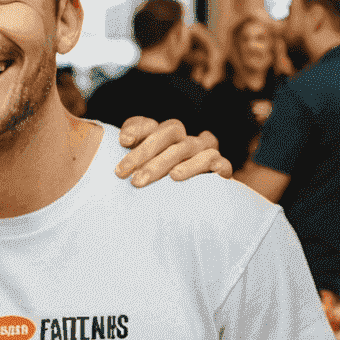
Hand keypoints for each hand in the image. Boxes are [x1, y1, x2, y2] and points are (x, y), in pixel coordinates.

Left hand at [116, 118, 231, 185]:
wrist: (197, 213)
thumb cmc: (158, 189)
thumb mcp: (139, 172)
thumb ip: (127, 156)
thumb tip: (118, 139)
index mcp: (166, 137)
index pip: (150, 125)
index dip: (137, 129)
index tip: (123, 141)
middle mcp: (185, 139)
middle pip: (169, 131)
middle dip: (145, 151)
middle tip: (124, 173)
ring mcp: (205, 151)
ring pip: (187, 147)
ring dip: (165, 162)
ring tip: (146, 178)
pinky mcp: (221, 167)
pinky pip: (214, 161)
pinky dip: (196, 166)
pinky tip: (177, 177)